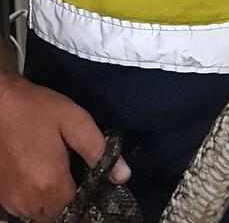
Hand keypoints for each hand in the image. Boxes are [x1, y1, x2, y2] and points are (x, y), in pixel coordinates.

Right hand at [0, 77, 130, 221]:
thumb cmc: (37, 109)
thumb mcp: (74, 121)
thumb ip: (98, 150)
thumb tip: (122, 176)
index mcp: (50, 185)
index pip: (77, 209)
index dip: (87, 196)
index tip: (90, 179)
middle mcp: (28, 201)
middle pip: (58, 215)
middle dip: (69, 199)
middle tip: (72, 170)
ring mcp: (11, 201)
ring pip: (39, 215)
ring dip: (50, 201)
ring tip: (55, 169)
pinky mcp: (1, 196)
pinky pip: (23, 209)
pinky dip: (34, 198)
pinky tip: (37, 173)